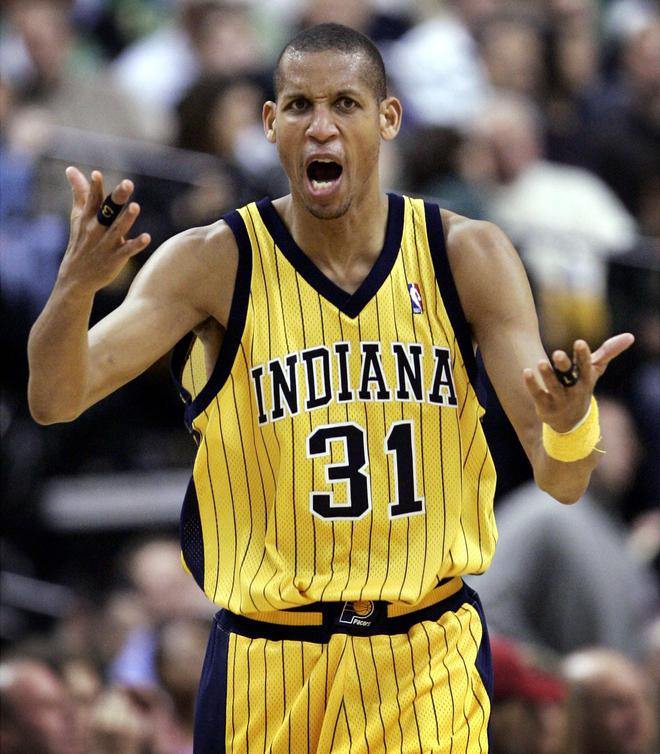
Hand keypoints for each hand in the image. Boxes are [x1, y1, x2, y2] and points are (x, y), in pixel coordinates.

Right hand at [59, 167, 150, 293]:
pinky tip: (147, 237)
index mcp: (88, 218)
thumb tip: (71, 169)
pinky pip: (127, 251)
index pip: (92, 200)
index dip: (95, 187)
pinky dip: (136, 245)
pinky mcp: (115, 259)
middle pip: (107, 211)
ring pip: (118, 229)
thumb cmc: (80, 242)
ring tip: (136, 206)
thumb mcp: (78, 217)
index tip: (97, 174)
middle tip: (128, 183)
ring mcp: (106, 245)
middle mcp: (96, 230)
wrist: (76, 278)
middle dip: (117, 198)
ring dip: (127, 219)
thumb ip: (80, 193)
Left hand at [523, 333, 634, 432]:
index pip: (585, 366)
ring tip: (540, 363)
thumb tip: (630, 336)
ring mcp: (559, 400)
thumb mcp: (594, 370)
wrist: (571, 421)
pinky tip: (526, 372)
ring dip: (547, 376)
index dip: (582, 355)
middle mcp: (574, 390)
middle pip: (570, 378)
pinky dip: (532, 384)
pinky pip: (537, 395)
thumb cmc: (581, 386)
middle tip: (557, 353)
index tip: (579, 342)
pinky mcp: (545, 406)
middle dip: (565, 366)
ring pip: (553, 387)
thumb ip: (608, 352)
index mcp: (586, 379)